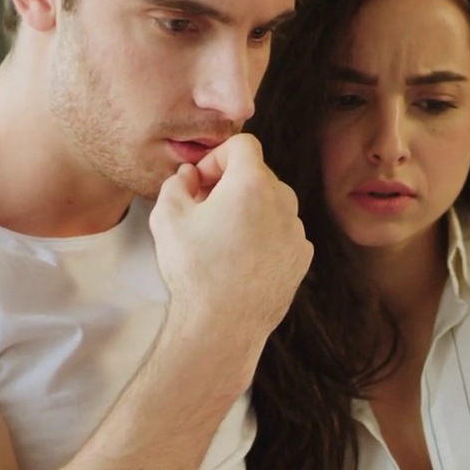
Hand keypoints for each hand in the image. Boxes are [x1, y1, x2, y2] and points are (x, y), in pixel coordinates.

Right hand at [149, 134, 312, 350]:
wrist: (224, 324)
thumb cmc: (195, 270)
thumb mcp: (167, 217)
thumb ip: (177, 183)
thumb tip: (189, 176)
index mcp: (252, 184)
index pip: (243, 145)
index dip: (217, 157)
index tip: (202, 181)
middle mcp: (283, 201)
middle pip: (258, 174)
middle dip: (231, 183)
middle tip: (204, 209)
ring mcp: (296, 230)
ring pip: (272, 203)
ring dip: (248, 209)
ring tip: (222, 237)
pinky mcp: (302, 255)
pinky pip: (282, 231)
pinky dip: (264, 234)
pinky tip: (241, 258)